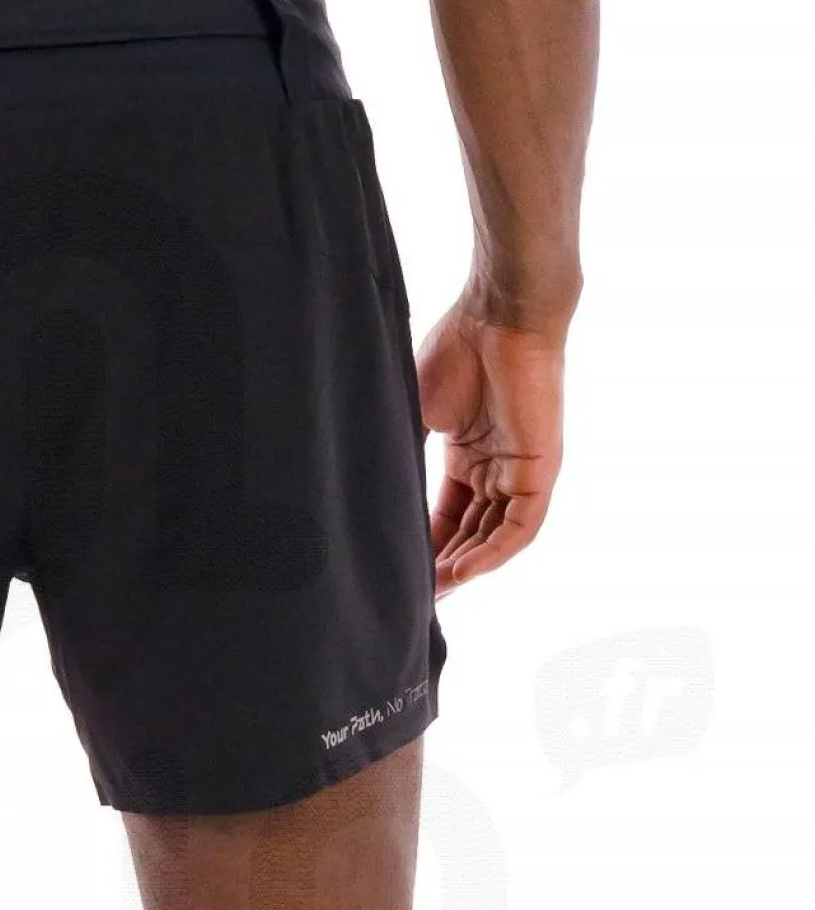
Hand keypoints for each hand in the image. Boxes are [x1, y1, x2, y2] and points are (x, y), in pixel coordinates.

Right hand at [416, 300, 565, 595]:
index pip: (448, 516)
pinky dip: (494, 553)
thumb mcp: (416, 413)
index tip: (397, 572)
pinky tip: (464, 573)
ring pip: (495, 537)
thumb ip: (404, 457)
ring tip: (433, 593)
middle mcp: (498, 468)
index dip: (425, 545)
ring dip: (466, 568)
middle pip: (471, 533)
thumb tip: (368, 498)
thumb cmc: (456, 349)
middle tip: (412, 596)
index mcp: (470, 455)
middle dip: (443, 566)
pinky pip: (520, 527)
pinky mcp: (540, 470)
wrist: (497, 313)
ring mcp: (520, 470)